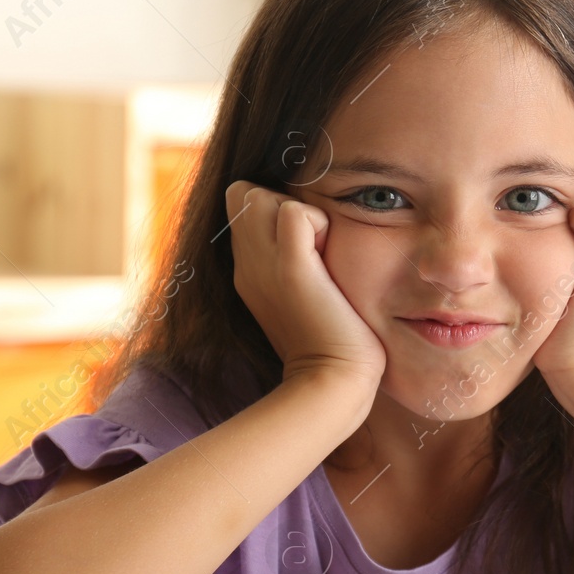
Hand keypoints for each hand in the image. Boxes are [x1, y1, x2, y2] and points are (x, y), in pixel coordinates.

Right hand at [225, 180, 386, 389]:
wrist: (333, 380)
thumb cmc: (331, 339)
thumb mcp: (301, 291)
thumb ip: (296, 257)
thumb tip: (308, 223)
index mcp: (247, 270)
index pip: (241, 203)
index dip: (271, 209)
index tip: (303, 245)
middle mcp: (247, 265)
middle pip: (245, 193)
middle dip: (280, 204)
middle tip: (312, 247)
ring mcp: (263, 266)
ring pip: (262, 195)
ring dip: (300, 212)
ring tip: (320, 254)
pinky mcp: (292, 270)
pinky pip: (295, 212)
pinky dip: (318, 222)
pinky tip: (328, 257)